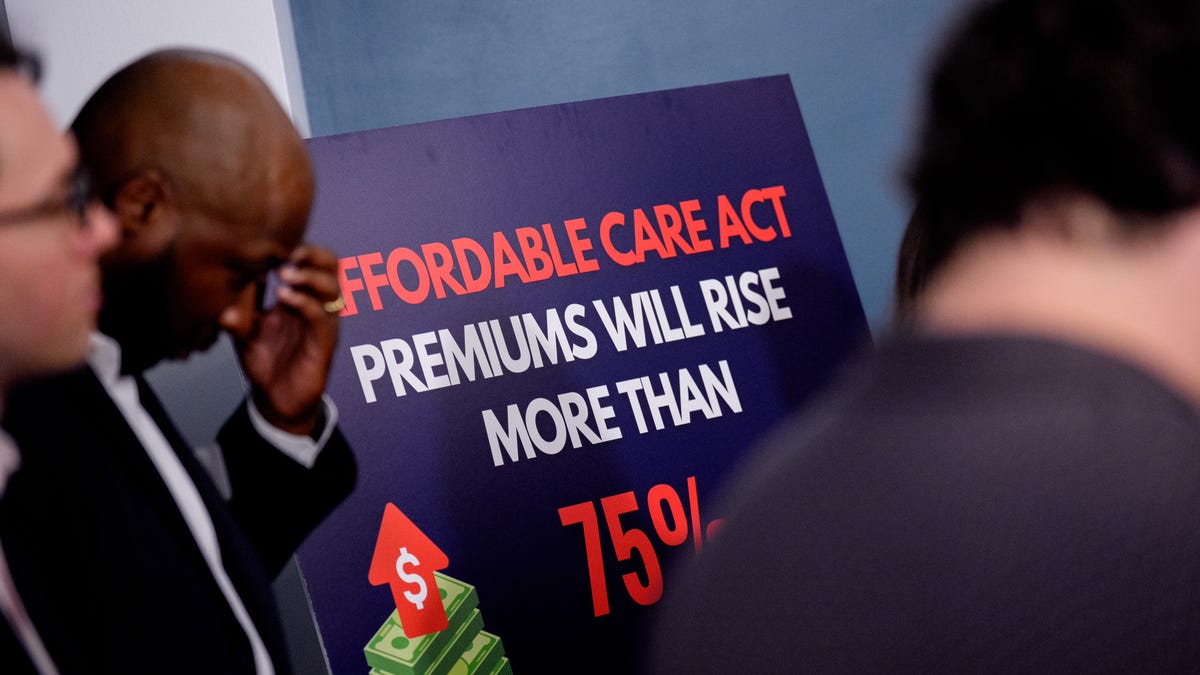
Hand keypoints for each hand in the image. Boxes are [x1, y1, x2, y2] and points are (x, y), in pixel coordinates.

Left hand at [234, 244, 340, 434]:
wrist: (274, 401)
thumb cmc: (264, 361)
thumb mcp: (246, 327)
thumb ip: (245, 302)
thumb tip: (243, 273)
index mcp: (304, 298)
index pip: (318, 262)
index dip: (305, 250)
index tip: (278, 246)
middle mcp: (319, 308)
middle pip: (334, 268)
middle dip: (315, 256)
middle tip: (290, 256)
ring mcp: (323, 326)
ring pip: (334, 290)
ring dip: (311, 278)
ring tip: (285, 275)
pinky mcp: (323, 346)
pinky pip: (323, 319)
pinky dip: (306, 303)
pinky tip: (284, 298)